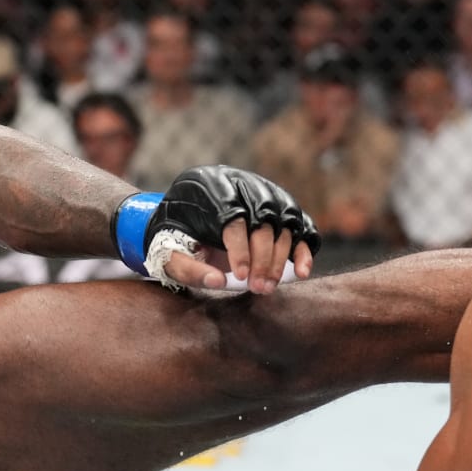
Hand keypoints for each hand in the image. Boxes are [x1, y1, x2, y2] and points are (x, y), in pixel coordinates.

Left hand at [146, 166, 320, 293]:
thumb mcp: (167, 252)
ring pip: (285, 222)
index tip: (240, 277)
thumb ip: (187, 268)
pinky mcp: (280, 205)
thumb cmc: (172, 235)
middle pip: (263, 220)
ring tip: (267, 287)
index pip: (234, 217)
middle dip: (263, 258)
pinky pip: (300, 224)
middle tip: (258, 288)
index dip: (240, 249)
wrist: (182, 215)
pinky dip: (304, 248)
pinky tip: (301, 272)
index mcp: (208, 187)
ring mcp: (264, 191)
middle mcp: (241, 182)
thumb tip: (218, 282)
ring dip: (281, 258)